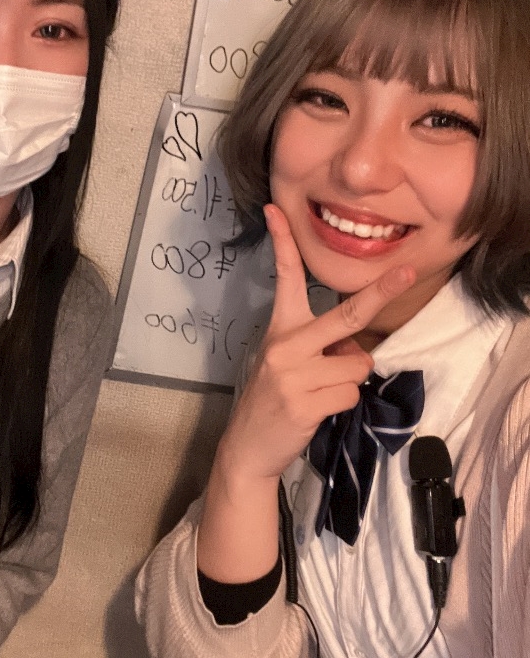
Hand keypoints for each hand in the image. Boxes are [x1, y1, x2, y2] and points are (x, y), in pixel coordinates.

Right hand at [219, 203, 415, 483]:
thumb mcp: (286, 363)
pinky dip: (342, 403)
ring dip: (349, 379)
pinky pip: (349, 393)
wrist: (249, 446)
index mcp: (280, 329)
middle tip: (408, 271)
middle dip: (381, 293)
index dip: (283, 244)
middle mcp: (285, 346)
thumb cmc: (274, 398)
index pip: (284, 279)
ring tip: (321, 391)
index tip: (276, 211)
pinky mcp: (305, 403)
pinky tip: (318, 410)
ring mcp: (294, 375)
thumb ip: (318, 346)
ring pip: (356, 364)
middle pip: (346, 316)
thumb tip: (357, 346)